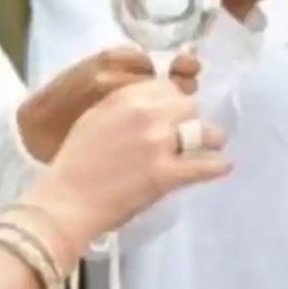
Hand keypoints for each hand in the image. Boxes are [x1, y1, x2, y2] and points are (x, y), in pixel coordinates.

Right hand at [24, 79, 229, 247]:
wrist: (65, 201)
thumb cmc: (75, 161)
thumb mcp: (97, 117)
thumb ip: (126, 104)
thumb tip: (154, 102)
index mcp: (128, 97)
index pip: (169, 87)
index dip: (173, 100)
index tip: (174, 112)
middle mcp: (148, 114)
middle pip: (190, 105)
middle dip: (189, 119)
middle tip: (186, 133)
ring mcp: (160, 144)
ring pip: (205, 131)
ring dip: (209, 139)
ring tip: (209, 147)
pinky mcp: (167, 174)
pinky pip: (206, 165)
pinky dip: (217, 166)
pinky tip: (222, 165)